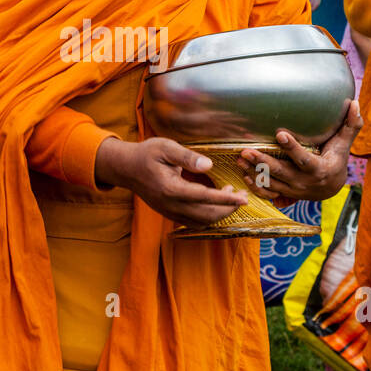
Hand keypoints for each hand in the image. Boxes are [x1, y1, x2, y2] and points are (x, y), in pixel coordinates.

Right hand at [94, 136, 248, 225]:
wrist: (126, 168)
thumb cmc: (146, 154)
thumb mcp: (166, 147)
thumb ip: (187, 157)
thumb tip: (208, 165)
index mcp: (171, 189)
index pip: (205, 198)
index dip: (227, 200)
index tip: (244, 198)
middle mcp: (171, 205)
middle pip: (207, 216)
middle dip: (228, 208)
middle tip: (241, 194)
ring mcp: (170, 212)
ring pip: (202, 222)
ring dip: (220, 214)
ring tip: (231, 197)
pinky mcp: (170, 214)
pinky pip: (193, 223)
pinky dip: (209, 218)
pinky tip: (216, 204)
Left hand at [237, 101, 363, 201]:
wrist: (331, 186)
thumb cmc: (336, 158)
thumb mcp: (343, 143)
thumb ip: (350, 125)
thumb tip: (356, 103)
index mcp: (319, 169)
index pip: (304, 159)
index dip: (292, 148)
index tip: (280, 133)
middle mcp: (305, 182)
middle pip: (281, 172)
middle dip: (263, 161)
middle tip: (246, 149)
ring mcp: (293, 190)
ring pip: (271, 182)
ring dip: (254, 170)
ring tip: (240, 157)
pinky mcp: (285, 194)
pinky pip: (268, 192)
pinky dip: (255, 185)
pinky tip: (244, 173)